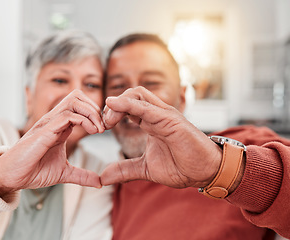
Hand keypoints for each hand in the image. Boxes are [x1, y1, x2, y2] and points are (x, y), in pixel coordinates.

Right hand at [0, 90, 104, 196]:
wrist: (12, 177)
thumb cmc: (33, 171)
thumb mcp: (64, 173)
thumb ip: (82, 175)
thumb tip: (99, 182)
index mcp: (60, 126)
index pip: (80, 106)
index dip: (96, 114)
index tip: (104, 129)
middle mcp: (55, 120)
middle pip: (78, 96)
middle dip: (95, 108)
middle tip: (104, 127)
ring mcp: (49, 123)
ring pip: (74, 101)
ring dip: (92, 112)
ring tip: (99, 129)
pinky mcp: (45, 131)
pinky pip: (67, 115)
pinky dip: (84, 120)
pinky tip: (92, 131)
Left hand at [100, 87, 221, 188]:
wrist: (205, 172)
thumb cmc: (181, 167)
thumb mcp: (145, 168)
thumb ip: (124, 169)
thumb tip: (103, 176)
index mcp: (150, 121)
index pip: (127, 106)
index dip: (111, 113)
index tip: (102, 128)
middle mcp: (156, 114)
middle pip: (130, 95)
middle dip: (112, 106)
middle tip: (103, 124)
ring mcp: (164, 115)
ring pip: (137, 95)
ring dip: (118, 103)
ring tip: (108, 121)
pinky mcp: (170, 120)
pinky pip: (146, 107)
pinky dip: (128, 104)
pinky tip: (114, 105)